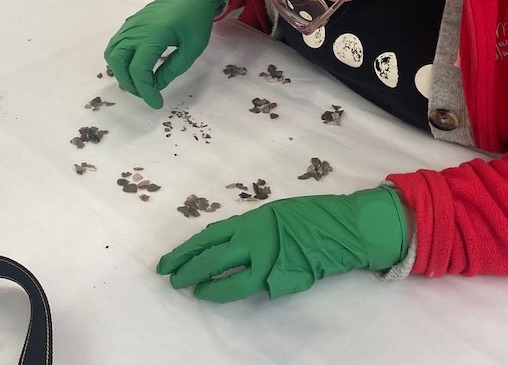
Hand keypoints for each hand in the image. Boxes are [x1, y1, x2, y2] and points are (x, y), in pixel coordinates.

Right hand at [104, 0, 224, 108]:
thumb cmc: (196, 19)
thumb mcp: (193, 48)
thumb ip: (173, 69)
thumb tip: (156, 86)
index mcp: (153, 35)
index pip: (139, 70)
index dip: (146, 91)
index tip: (157, 103)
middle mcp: (136, 30)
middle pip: (118, 63)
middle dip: (130, 83)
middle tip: (147, 92)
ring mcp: (130, 25)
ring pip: (112, 54)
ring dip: (122, 72)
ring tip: (141, 81)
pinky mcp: (130, 23)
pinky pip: (116, 44)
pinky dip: (121, 60)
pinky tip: (137, 66)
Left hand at [156, 187, 407, 302]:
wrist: (338, 227)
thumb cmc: (308, 216)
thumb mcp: (273, 214)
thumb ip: (250, 228)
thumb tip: (227, 242)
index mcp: (251, 219)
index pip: (209, 236)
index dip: (187, 249)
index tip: (169, 259)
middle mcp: (253, 237)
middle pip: (210, 256)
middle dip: (186, 267)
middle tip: (168, 276)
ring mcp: (265, 258)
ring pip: (225, 275)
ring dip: (203, 283)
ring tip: (187, 287)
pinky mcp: (277, 275)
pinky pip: (246, 285)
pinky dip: (227, 290)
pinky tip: (214, 293)